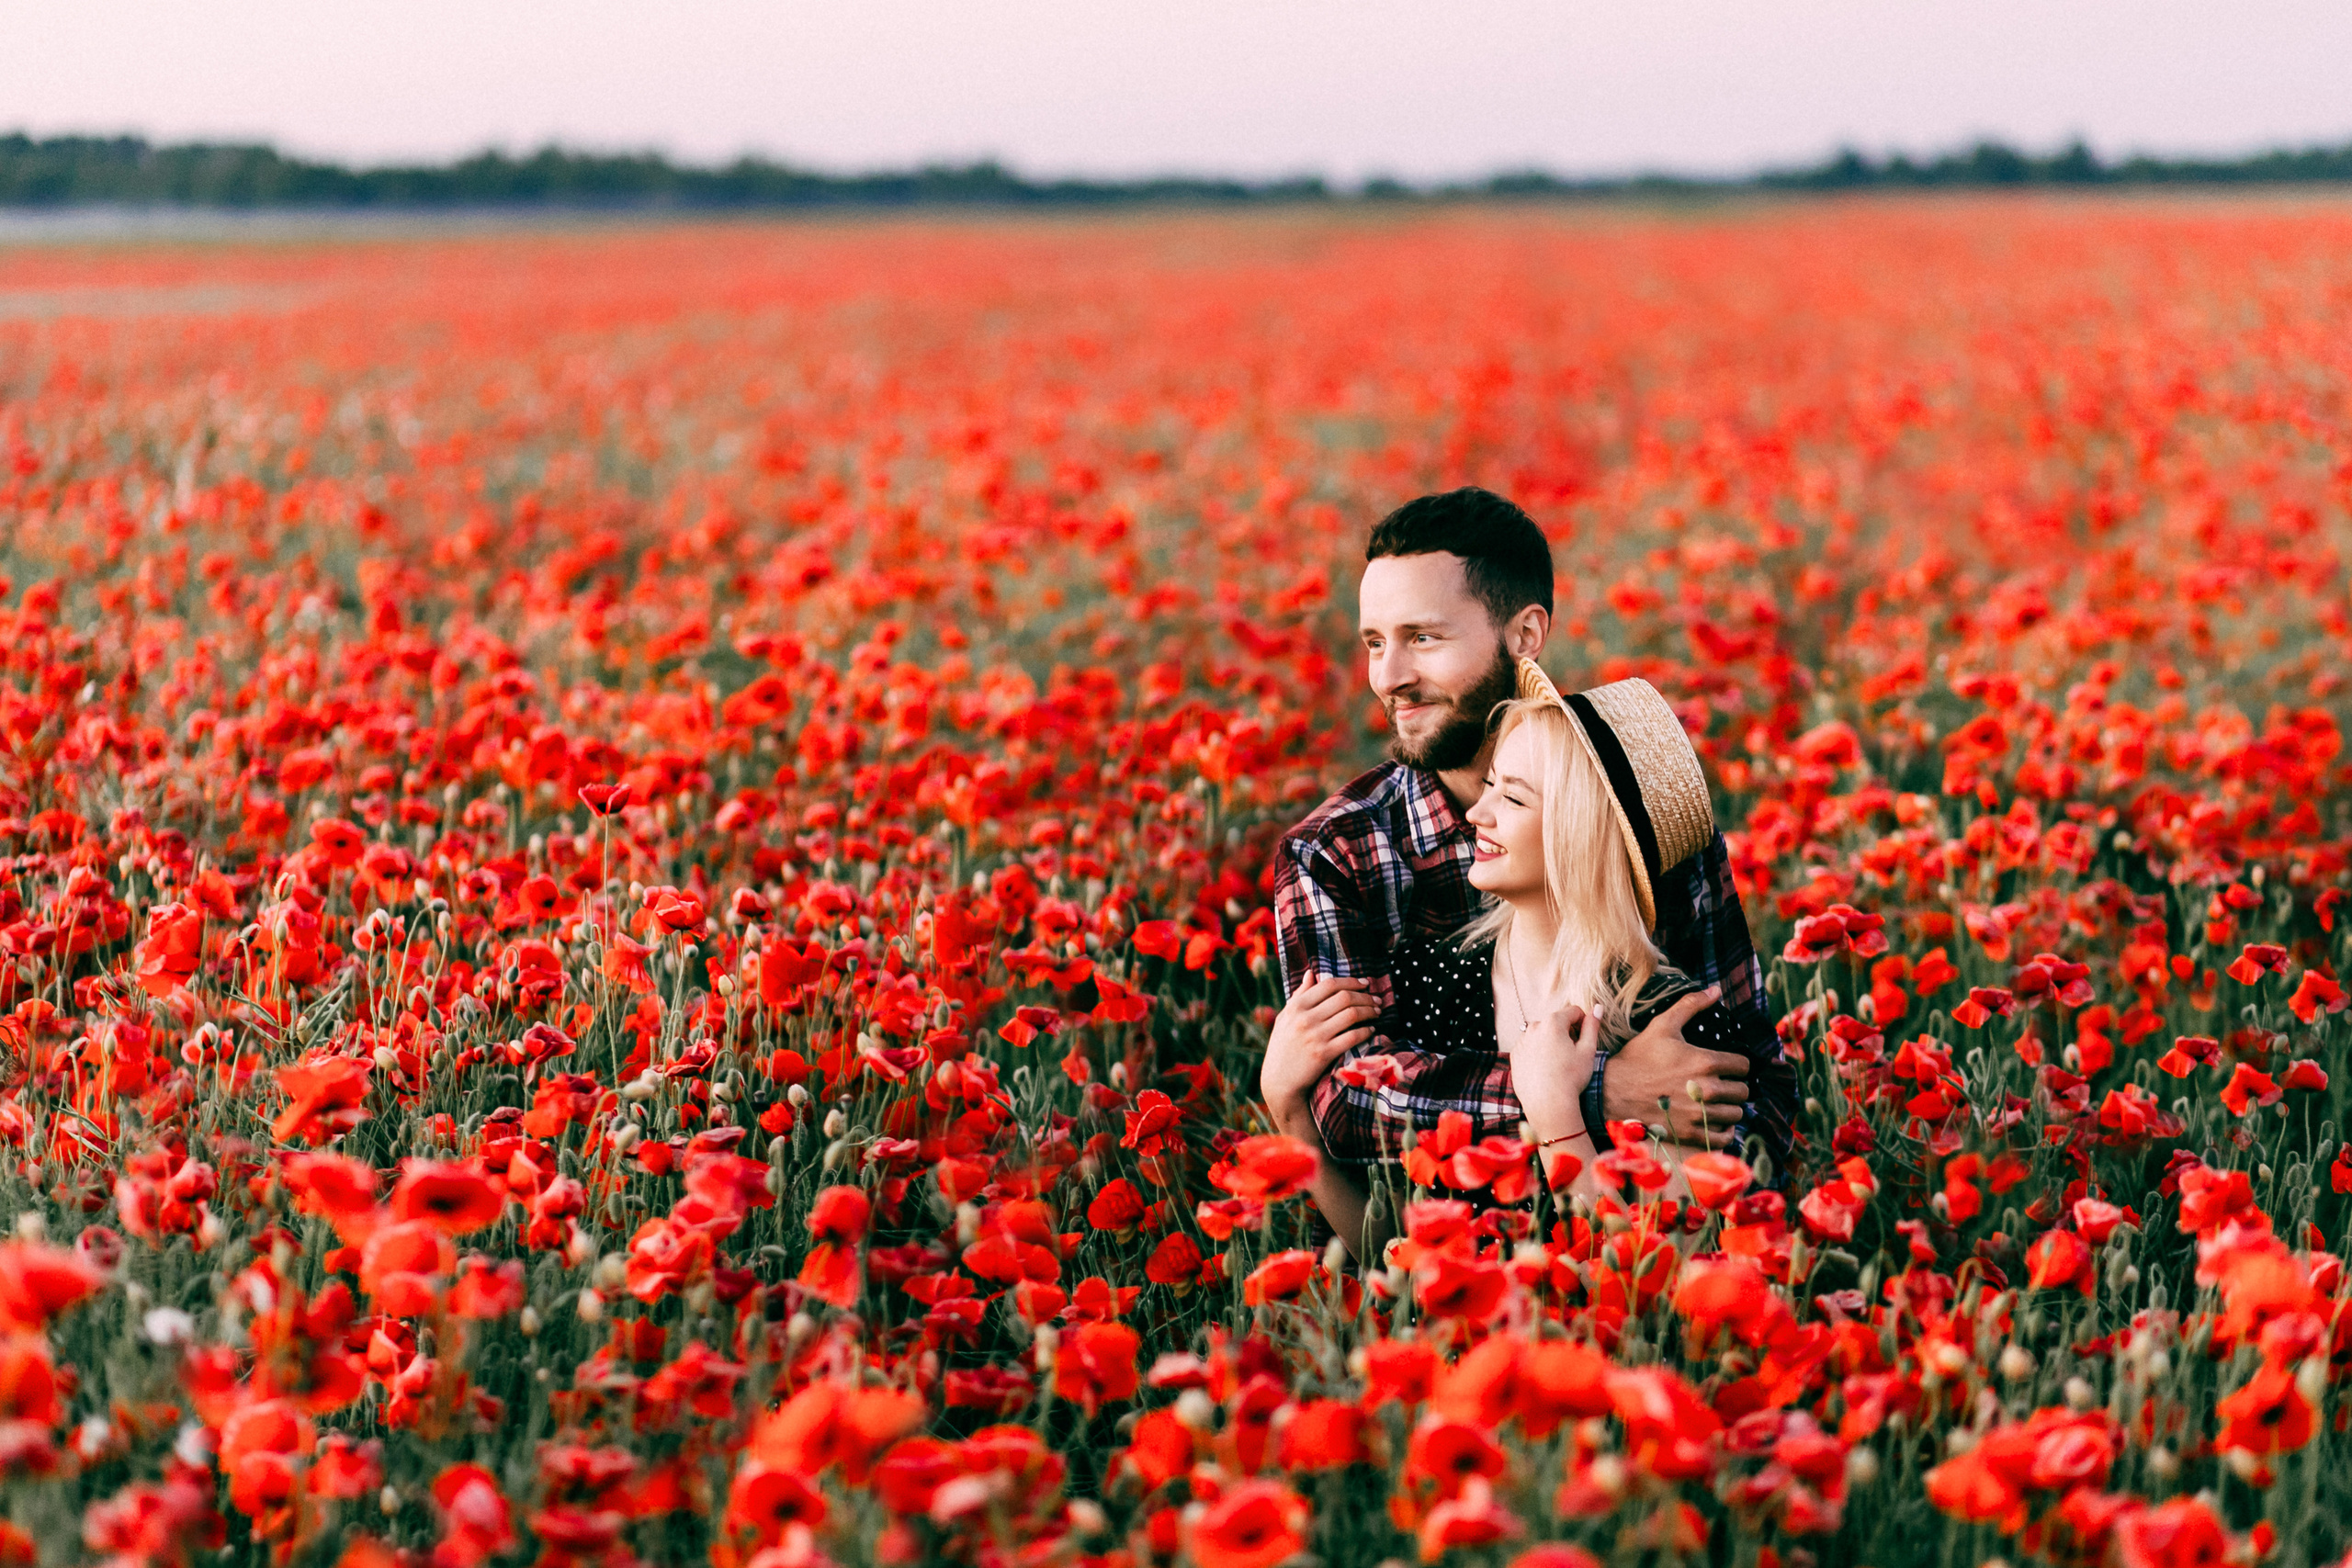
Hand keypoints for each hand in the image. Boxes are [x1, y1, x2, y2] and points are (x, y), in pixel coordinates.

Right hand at [1260, 970, 1379, 1127]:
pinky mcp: (1324, 1053)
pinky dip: (1366, 1031)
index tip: (1365, 983)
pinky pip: (1352, 1037)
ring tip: (1377, 1012)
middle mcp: (1305, 1018)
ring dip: (1369, 1011)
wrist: (1279, 1081)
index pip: (1329, 984)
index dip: (1351, 981)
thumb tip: (1310, 973)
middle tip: (1376, 1000)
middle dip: (1365, 997)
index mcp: (1296, 1006)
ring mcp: (1315, 1036)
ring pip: (1351, 1015)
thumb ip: (1299, 994)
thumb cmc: (1283, 1047)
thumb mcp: (1286, 1017)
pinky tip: (1371, 1030)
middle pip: (1344, 997)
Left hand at [1511, 1002, 1599, 1133]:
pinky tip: (1545, 1070)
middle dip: (1565, 1033)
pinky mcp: (1515, 1055)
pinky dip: (1537, 1053)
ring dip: (1550, 1042)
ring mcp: (1522, 1041)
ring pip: (1542, 1035)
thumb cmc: (1571, 1078)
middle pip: (1556, 1022)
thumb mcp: (1587, 1051)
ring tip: (1558, 1064)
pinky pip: (1530, 1047)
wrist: (1548, 1104)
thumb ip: (1592, 1025)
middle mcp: (1533, 1027)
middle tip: (1571, 1055)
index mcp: (1553, 1022)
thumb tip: (1598, 1007)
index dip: (1583, 1024)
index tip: (1583, 1040)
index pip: (1573, 1011)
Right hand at [1601, 986, 1748, 1147]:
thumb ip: (1691, 1005)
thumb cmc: (1638, 1057)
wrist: (1613, 1090)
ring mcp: (1699, 1114)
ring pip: (1736, 1113)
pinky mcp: (1691, 1133)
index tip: (1725, 1066)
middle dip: (1734, 1086)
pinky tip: (1712, 1120)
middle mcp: (1707, 1089)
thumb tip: (1715, 989)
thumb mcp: (1663, 1026)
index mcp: (1705, 1062)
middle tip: (1721, 1084)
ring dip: (1729, 1107)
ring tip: (1716, 1102)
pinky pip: (1724, 1136)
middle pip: (1743, 1091)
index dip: (1736, 1064)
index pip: (1744, 1066)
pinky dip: (1723, 1130)